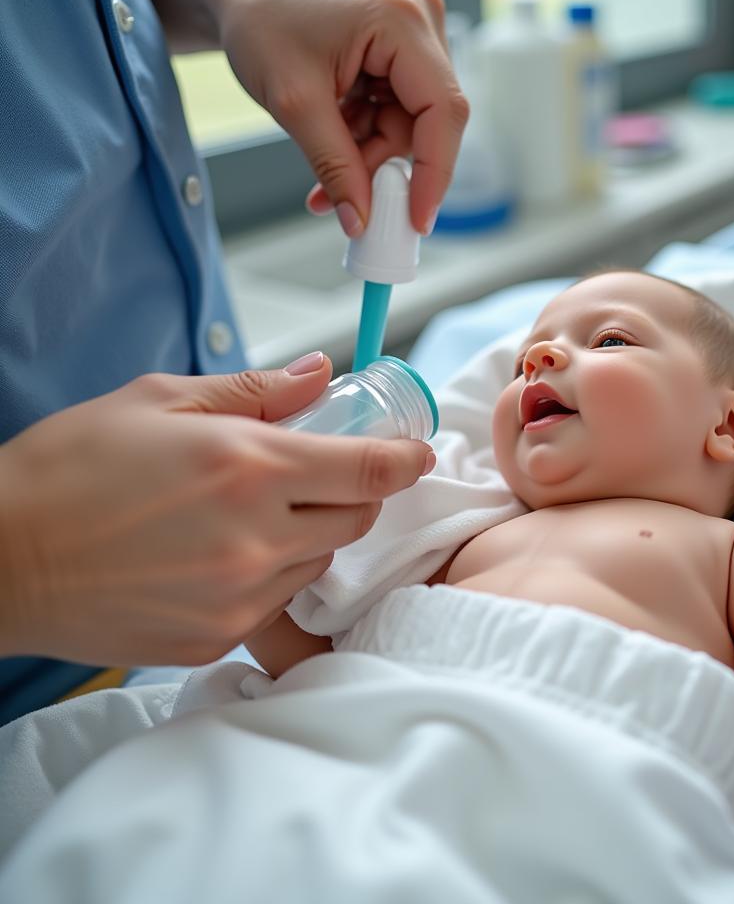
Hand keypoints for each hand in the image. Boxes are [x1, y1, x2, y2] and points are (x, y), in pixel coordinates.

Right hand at [0, 355, 432, 667]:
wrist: (1, 558)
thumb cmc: (72, 466)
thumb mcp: (161, 400)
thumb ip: (256, 390)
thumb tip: (319, 373)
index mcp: (250, 468)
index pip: (368, 470)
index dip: (403, 459)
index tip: (415, 454)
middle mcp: (256, 538)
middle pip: (355, 519)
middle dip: (350, 493)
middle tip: (312, 476)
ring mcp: (239, 596)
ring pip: (319, 563)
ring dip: (307, 535)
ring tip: (249, 515)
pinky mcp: (217, 636)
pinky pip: (277, 603)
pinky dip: (270, 575)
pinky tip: (220, 555)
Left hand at [214, 0, 467, 235]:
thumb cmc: (260, 22)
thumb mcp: (294, 103)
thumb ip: (334, 166)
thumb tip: (360, 221)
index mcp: (402, 20)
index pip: (443, 110)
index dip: (436, 172)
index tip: (417, 219)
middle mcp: (421, 21)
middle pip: (428, 122)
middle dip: (384, 164)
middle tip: (345, 199)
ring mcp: (416, 36)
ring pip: (411, 126)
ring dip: (370, 154)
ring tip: (324, 165)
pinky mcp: (404, 52)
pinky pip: (399, 115)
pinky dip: (367, 138)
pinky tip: (334, 139)